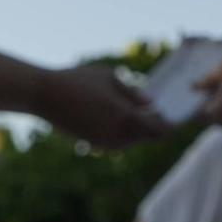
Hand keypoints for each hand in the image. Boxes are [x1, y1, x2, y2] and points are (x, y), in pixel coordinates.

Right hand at [42, 65, 168, 147]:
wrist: (43, 95)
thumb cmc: (77, 80)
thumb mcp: (109, 77)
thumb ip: (132, 92)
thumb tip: (149, 103)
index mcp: (127, 118)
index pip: (160, 131)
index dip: (171, 125)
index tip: (177, 116)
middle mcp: (118, 136)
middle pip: (147, 138)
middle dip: (156, 127)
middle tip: (162, 113)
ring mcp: (104, 143)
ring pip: (132, 141)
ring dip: (139, 130)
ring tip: (144, 113)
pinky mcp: (92, 144)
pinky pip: (117, 141)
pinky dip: (124, 132)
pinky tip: (122, 117)